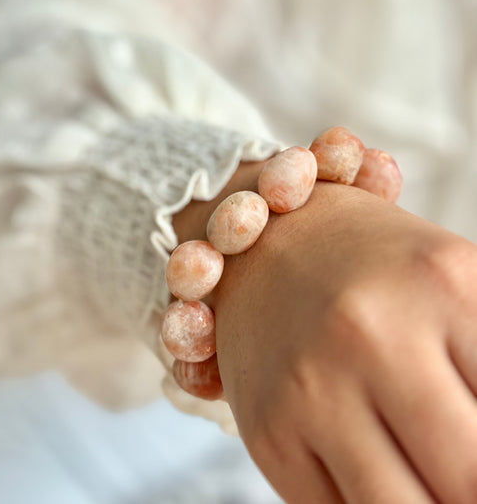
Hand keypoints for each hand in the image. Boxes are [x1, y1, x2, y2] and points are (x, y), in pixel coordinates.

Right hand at [208, 180, 476, 502]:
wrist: (269, 246)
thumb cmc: (370, 267)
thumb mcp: (457, 286)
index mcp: (442, 287)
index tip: (473, 456)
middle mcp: (370, 335)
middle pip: (465, 481)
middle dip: (465, 486)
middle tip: (453, 466)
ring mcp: (309, 387)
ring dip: (422, 500)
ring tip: (419, 468)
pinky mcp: (268, 431)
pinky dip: (366, 503)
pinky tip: (371, 466)